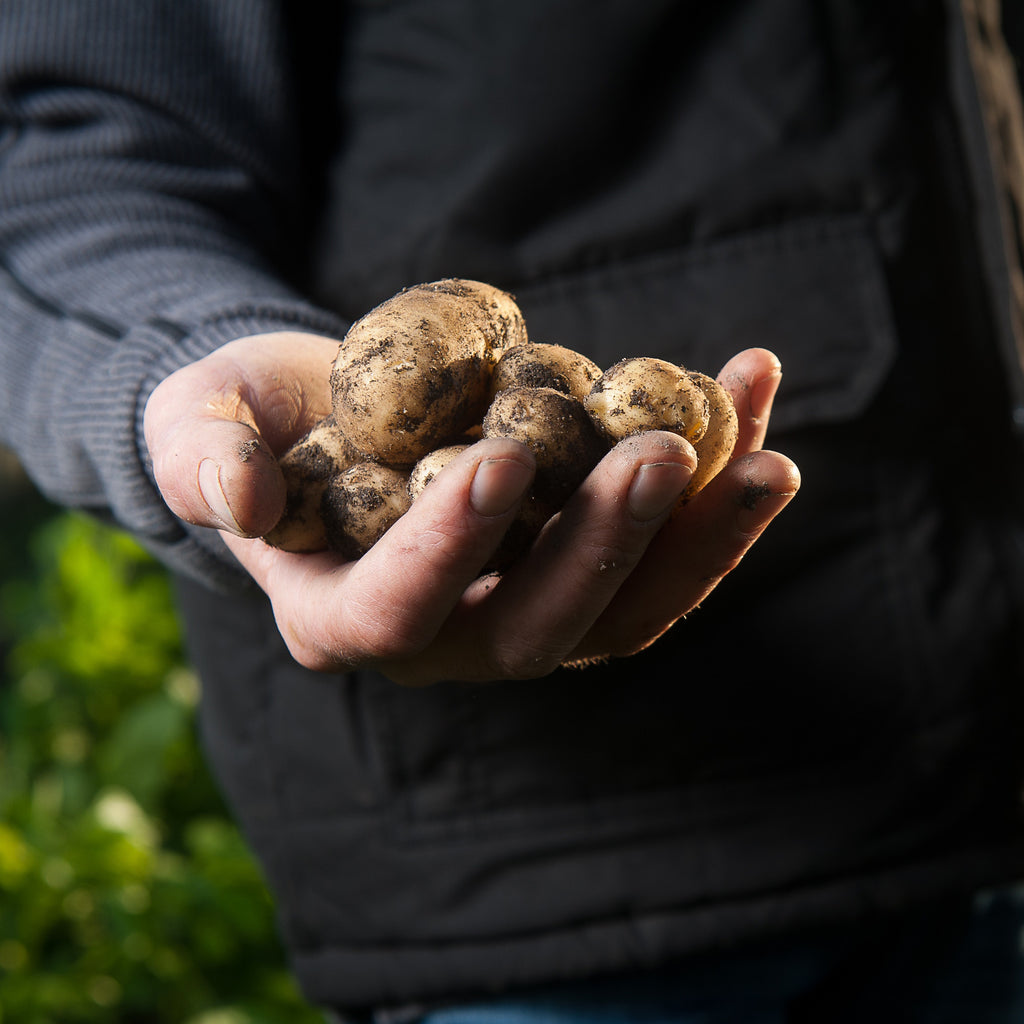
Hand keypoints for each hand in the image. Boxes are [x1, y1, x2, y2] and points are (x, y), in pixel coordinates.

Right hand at [145, 334, 798, 684]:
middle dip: (606, 547)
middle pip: (539, 629)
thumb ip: (204, 460)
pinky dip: (712, 486)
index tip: (503, 457)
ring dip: (698, 538)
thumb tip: (239, 497)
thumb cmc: (250, 420)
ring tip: (768, 457)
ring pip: (624, 610)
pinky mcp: (578, 562)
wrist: (323, 408)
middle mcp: (444, 635)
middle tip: (667, 454)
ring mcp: (521, 605)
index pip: (397, 609)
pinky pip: (657, 547)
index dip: (449, 548)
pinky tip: (751, 394)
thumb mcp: (200, 425)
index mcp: (342, 615)